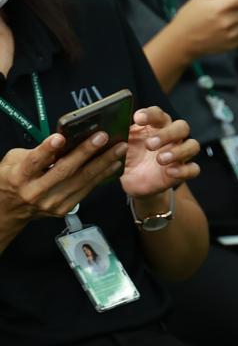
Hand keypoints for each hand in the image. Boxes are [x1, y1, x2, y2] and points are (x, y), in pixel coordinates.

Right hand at [0, 130, 123, 230]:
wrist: (10, 208)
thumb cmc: (13, 177)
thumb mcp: (15, 160)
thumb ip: (37, 151)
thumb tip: (64, 140)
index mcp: (19, 176)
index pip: (34, 162)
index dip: (47, 150)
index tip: (61, 138)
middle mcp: (35, 191)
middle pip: (64, 171)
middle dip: (85, 152)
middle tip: (103, 136)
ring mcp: (51, 202)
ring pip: (80, 181)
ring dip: (103, 163)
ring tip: (118, 149)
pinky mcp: (64, 209)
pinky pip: (86, 190)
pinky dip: (102, 176)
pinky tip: (114, 164)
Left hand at [119, 107, 199, 200]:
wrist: (133, 181)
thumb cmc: (128, 157)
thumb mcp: (119, 146)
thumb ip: (117, 137)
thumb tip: (106, 129)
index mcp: (155, 127)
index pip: (158, 114)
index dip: (150, 114)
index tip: (137, 119)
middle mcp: (171, 137)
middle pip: (181, 127)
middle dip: (167, 134)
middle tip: (149, 144)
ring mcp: (179, 154)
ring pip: (192, 145)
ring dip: (178, 151)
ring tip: (160, 159)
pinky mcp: (182, 171)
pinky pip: (193, 168)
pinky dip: (184, 170)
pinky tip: (170, 172)